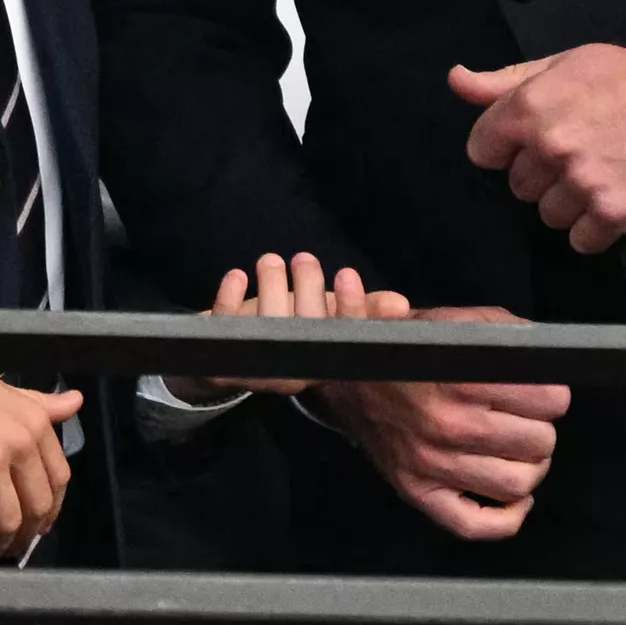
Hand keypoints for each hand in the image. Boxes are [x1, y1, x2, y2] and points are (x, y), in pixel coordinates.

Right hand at [0, 366, 81, 563]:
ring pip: (8, 523)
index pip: (58, 480)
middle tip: (5, 549)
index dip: (48, 512)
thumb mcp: (2, 388)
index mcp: (35, 420)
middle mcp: (20, 439)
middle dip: (23, 538)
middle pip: (37, 508)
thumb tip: (76, 401)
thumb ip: (39, 403)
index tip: (34, 527)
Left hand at [161, 252, 411, 404]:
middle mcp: (296, 365)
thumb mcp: (332, 317)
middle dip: (307, 287)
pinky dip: (231, 296)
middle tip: (304, 259)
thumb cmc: (295, 326)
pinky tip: (238, 276)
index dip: (350, 307)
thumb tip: (401, 305)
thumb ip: (365, 309)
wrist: (235, 351)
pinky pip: (227, 324)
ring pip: (269, 324)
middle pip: (307, 328)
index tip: (347, 273)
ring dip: (270, 285)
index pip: (347, 336)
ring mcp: (259, 360)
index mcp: (328, 356)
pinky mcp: (224, 349)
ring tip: (270, 261)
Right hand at [320, 308, 569, 541]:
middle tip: (526, 417)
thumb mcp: (456, 322)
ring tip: (518, 449)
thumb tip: (548, 353)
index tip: (543, 390)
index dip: (552, 392)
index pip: (548, 400)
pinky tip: (514, 496)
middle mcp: (447, 424)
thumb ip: (506, 332)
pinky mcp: (418, 492)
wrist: (347, 375)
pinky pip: (476, 526)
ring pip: (518, 485)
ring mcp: (431, 465)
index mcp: (461, 377)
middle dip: (540, 426)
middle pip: (540, 443)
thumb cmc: (411, 347)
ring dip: (530, 467)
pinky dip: (507, 518)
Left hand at [450, 43, 625, 255]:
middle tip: (578, 150)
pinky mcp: (617, 214)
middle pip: (517, 186)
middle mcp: (553, 147)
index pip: (482, 150)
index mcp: (531, 107)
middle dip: (541, 172)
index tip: (527, 142)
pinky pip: (581, 240)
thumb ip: (504, 80)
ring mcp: (585, 184)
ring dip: (568, 201)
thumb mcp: (564, 63)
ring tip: (599, 172)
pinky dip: (595, 226)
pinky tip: (614, 196)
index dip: (504, 146)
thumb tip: (457, 82)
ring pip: (547, 214)